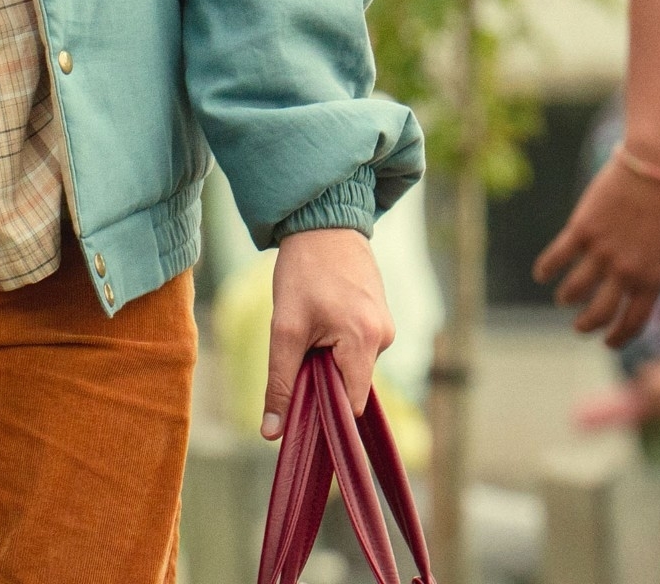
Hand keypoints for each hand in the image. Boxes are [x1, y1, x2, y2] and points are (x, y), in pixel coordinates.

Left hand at [264, 227, 394, 441]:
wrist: (323, 224)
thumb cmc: (302, 272)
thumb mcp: (284, 327)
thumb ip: (280, 381)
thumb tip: (272, 434)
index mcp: (365, 341)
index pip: (352, 403)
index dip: (327, 413)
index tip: (303, 409)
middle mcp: (385, 337)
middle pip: (351, 384)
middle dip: (323, 379)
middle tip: (298, 350)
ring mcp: (387, 325)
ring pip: (353, 364)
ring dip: (328, 357)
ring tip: (310, 324)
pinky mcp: (382, 316)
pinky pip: (358, 346)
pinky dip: (337, 342)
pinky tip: (322, 316)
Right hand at [533, 152, 659, 345]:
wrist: (653, 169)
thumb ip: (646, 271)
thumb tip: (625, 289)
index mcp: (653, 279)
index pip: (633, 322)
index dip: (618, 338)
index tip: (607, 343)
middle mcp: (626, 271)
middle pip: (599, 313)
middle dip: (586, 326)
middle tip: (579, 328)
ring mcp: (602, 251)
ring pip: (575, 290)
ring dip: (566, 298)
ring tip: (563, 299)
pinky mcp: (582, 230)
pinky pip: (558, 258)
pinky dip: (547, 269)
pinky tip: (542, 274)